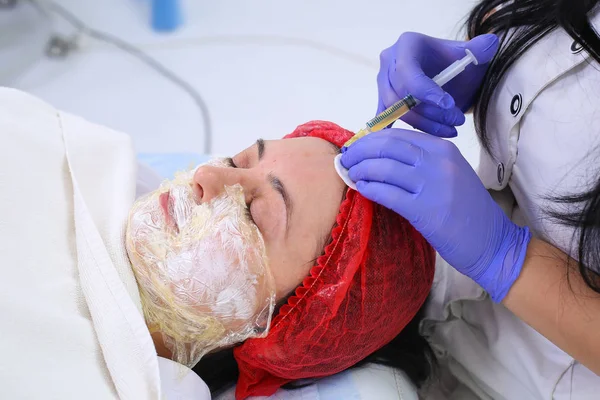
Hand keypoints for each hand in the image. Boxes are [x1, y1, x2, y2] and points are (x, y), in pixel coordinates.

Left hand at [340, 129, 530, 301]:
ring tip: (350, 175)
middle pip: (387, 147)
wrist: (492, 242)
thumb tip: (381, 155)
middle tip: (345, 159)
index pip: (398, 135)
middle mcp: (438, 162)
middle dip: (360, 151)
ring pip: (384, 168)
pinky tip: (362, 189)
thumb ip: (422, 161)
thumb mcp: (450, 174)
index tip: (356, 146)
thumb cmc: (467, 209)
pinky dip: (369, 189)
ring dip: (360, 170)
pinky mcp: (425, 211)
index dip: (370, 139)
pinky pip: (388, 194)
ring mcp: (433, 186)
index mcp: (444, 149)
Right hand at [377, 32, 498, 137]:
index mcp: (407, 45)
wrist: (446, 72)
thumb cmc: (455, 62)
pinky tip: (409, 141)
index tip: (449, 105)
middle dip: (430, 112)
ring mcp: (383, 82)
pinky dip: (395, 131)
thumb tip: (490, 44)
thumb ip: (481, 49)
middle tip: (456, 121)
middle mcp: (389, 62)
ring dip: (423, 124)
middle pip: (400, 94)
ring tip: (450, 130)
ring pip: (395, 110)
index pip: (409, 71)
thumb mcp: (470, 54)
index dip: (427, 91)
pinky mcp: (383, 101)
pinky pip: (386, 118)